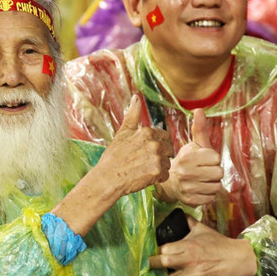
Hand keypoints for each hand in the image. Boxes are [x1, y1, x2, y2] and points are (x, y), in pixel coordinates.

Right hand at [53, 96, 172, 235]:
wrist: (107, 178)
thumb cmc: (114, 156)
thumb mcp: (122, 133)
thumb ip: (132, 114)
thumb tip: (136, 97)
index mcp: (147, 132)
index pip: (164, 137)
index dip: (156, 145)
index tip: (145, 151)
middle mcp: (154, 143)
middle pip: (168, 150)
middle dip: (159, 156)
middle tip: (143, 162)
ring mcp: (156, 158)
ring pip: (168, 163)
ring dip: (159, 167)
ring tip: (143, 170)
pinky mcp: (157, 172)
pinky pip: (166, 175)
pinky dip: (158, 178)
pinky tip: (145, 177)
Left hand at [149, 216, 257, 275]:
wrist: (241, 259)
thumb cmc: (221, 244)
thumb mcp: (203, 230)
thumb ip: (189, 222)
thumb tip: (180, 213)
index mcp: (188, 245)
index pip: (163, 249)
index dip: (156, 252)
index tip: (153, 254)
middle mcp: (189, 260)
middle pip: (163, 263)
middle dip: (154, 265)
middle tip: (149, 266)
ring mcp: (195, 274)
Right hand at [154, 109, 222, 205]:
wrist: (168, 182)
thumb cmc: (186, 161)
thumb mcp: (193, 144)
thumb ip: (199, 128)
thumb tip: (199, 109)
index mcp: (188, 157)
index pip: (216, 158)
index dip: (212, 159)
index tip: (203, 160)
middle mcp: (186, 172)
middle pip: (219, 173)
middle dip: (214, 172)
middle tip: (203, 171)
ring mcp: (187, 187)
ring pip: (216, 187)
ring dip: (211, 184)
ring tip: (201, 180)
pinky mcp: (190, 200)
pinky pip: (210, 198)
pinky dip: (207, 195)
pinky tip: (198, 189)